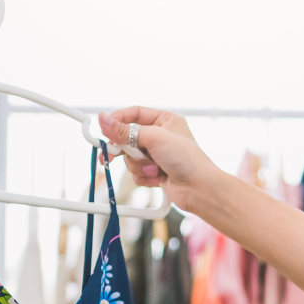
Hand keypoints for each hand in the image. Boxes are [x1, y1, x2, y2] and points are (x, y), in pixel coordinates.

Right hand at [97, 107, 222, 213]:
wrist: (200, 190)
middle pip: (128, 138)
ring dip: (139, 166)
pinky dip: (144, 177)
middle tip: (110, 155)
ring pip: (131, 158)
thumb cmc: (187, 160)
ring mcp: (158, 155)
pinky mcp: (156, 172)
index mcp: (165, 120)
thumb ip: (125, 130)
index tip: (103, 128)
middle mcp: (161, 136)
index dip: (117, 121)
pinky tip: (158, 179)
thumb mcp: (154, 138)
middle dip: (125, 150)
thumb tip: (103, 119)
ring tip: (154, 169)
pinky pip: (137, 172)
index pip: (134, 114)